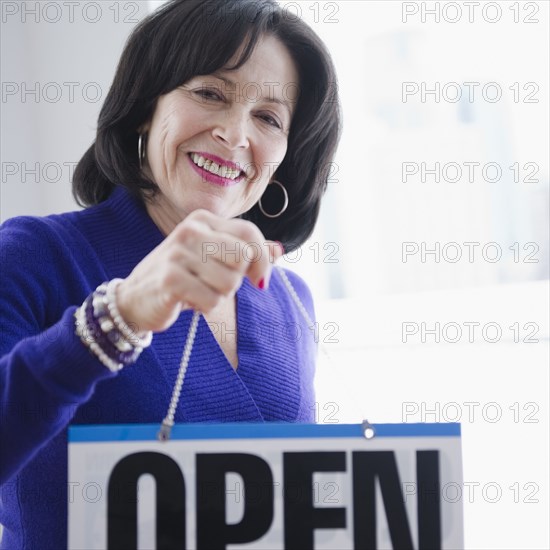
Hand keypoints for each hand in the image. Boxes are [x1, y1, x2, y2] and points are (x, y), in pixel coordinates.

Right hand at [116, 210, 282, 332]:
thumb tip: (279, 249)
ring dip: (219, 296)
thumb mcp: (213, 258)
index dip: (262, 260)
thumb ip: (246, 251)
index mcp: (203, 220)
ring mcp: (178, 253)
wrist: (135, 298)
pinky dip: (205, 307)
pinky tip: (188, 301)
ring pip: (230, 282)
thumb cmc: (181, 277)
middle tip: (215, 283)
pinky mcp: (170, 279)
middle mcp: (190, 230)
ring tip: (198, 291)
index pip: (249, 233)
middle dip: (236, 279)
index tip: (258, 280)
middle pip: (242, 258)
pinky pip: (211, 300)